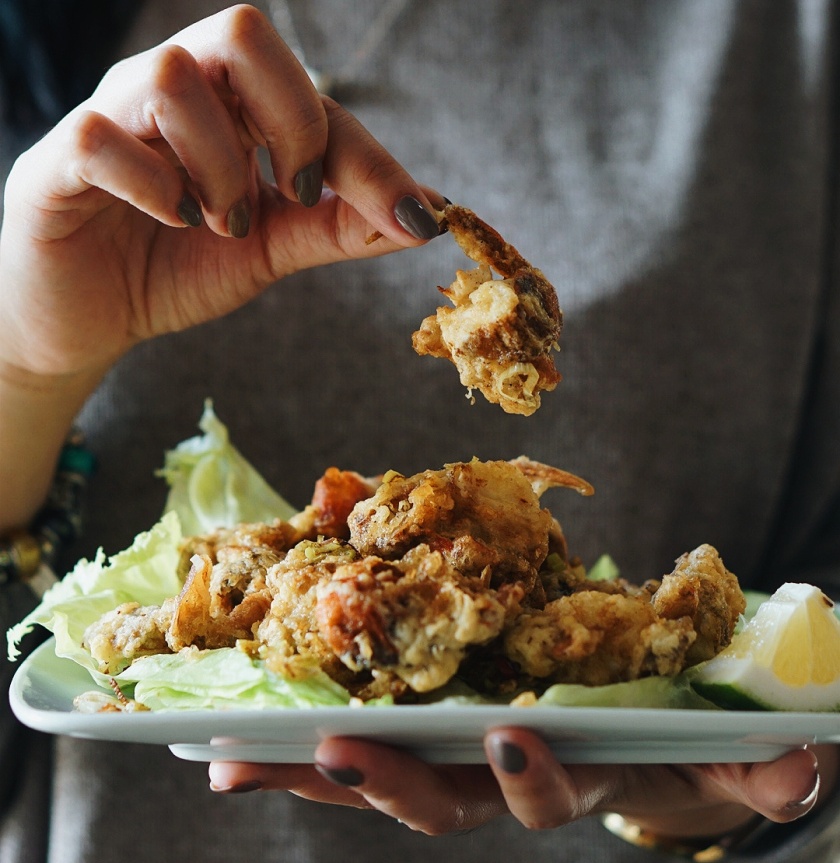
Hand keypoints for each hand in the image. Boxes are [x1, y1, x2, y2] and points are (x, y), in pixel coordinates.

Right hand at [0, 4, 441, 380]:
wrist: (91, 317)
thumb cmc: (177, 267)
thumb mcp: (272, 250)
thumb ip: (339, 227)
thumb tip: (428, 213)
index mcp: (231, 108)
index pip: (314, 99)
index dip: (369, 158)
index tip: (410, 218)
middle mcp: (174, 94)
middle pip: (242, 34)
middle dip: (291, 121)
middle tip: (292, 195)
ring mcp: (114, 117)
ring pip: (173, 79)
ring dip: (220, 166)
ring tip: (222, 225)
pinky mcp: (58, 160)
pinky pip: (102, 136)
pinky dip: (154, 185)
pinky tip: (172, 221)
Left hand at [208, 731, 834, 837]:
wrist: (619, 739)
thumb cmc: (663, 742)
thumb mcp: (715, 753)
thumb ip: (753, 766)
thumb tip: (805, 764)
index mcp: (562, 780)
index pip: (541, 794)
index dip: (527, 777)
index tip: (512, 739)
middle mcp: (492, 784)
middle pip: (434, 797)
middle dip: (386, 780)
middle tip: (330, 747)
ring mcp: (445, 763)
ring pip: (371, 777)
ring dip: (304, 770)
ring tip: (231, 761)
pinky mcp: (412, 735)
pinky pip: (346, 744)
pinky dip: (287, 749)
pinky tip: (225, 749)